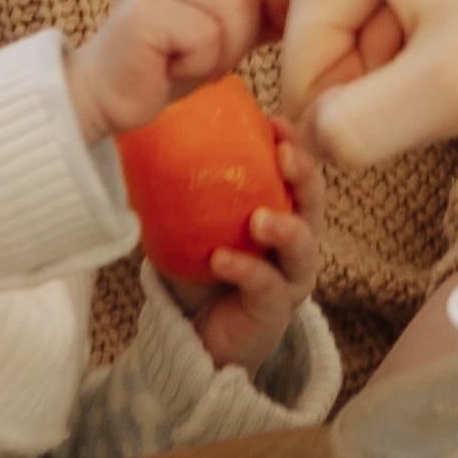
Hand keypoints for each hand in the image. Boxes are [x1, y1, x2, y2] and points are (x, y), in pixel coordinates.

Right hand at [66, 0, 289, 144]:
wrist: (99, 98)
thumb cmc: (160, 68)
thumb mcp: (217, 34)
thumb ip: (250, 12)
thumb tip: (297, 5)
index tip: (268, 34)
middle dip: (242, 35)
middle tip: (207, 60)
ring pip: (232, 9)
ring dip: (222, 52)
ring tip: (188, 64)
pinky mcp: (142, 15)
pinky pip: (206, 35)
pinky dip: (199, 64)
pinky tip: (170, 70)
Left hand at [166, 129, 322, 376]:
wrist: (199, 335)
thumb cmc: (202, 272)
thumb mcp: (192, 226)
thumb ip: (182, 191)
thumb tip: (143, 140)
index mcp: (282, 212)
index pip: (297, 173)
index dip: (295, 146)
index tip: (276, 122)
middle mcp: (296, 242)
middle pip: (314, 203)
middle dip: (304, 176)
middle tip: (284, 156)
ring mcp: (290, 278)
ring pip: (302, 247)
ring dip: (284, 227)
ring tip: (258, 219)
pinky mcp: (276, 310)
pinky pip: (267, 286)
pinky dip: (246, 269)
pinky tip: (221, 259)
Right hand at [278, 0, 457, 165]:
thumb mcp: (447, 87)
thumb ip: (358, 130)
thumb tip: (308, 148)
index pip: (304, 89)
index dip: (369, 116)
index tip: (441, 79)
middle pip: (330, 86)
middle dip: (395, 105)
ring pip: (362, 88)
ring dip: (419, 99)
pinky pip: (393, 75)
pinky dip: (435, 87)